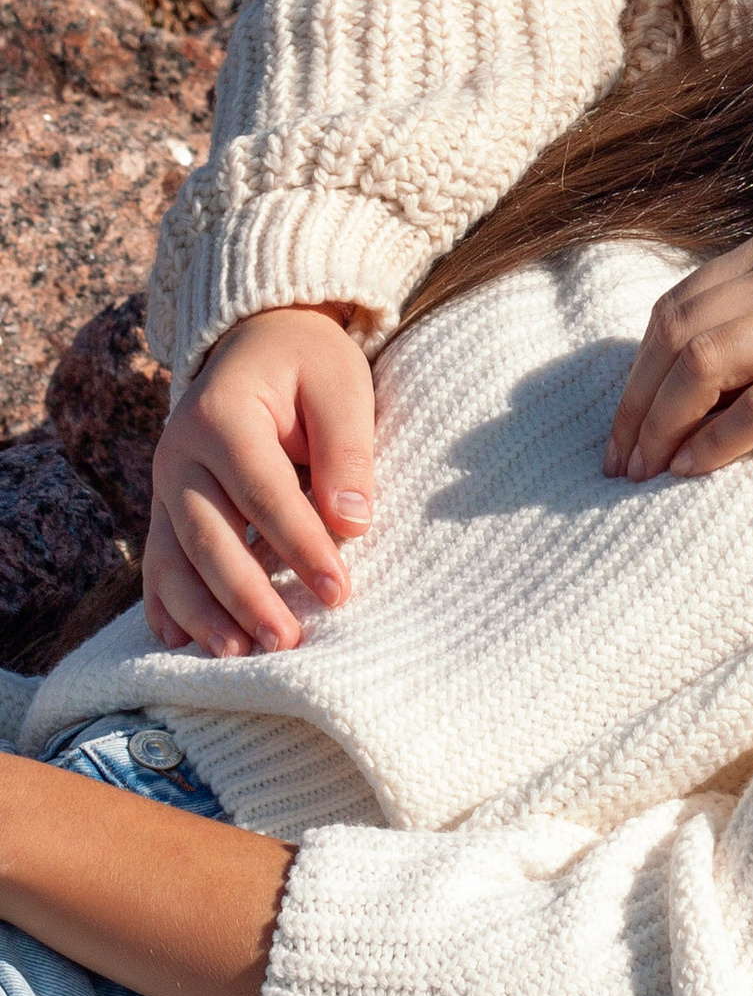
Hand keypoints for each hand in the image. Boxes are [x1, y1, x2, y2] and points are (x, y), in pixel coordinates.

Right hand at [143, 309, 377, 658]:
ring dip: (204, 613)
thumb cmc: (309, 363)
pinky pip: (157, 562)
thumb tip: (352, 524)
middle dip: (247, 595)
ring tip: (242, 656)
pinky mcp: (164, 506)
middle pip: (209, 536)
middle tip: (288, 642)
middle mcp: (179, 452)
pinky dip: (167, 605)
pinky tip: (183, 644)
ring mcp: (164, 483)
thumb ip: (348, 450)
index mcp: (223, 415)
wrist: (257, 339)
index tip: (339, 592)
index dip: (301, 547)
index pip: (265, 494)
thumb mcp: (342, 386)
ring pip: (173, 559)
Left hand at [605, 207, 752, 482]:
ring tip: (647, 474)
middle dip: (637, 404)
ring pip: (707, 363)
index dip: (637, 371)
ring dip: (664, 426)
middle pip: (678, 334)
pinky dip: (718, 441)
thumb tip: (706, 376)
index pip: (678, 305)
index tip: (626, 427)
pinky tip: (700, 470)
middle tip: (620, 463)